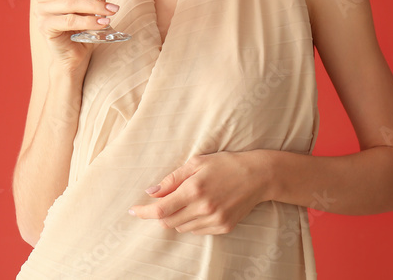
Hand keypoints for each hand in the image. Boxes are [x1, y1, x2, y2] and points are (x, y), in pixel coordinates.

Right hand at [34, 0, 118, 73]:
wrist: (74, 53)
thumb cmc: (82, 24)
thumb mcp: (92, 2)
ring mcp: (42, 11)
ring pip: (71, 3)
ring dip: (96, 5)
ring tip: (113, 10)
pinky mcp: (46, 27)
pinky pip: (70, 21)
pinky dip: (89, 21)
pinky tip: (104, 22)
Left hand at [128, 151, 270, 234]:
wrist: (258, 176)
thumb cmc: (226, 164)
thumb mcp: (197, 162)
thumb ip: (172, 179)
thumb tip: (151, 192)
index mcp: (194, 190)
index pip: (160, 209)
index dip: (144, 212)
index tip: (133, 211)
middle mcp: (204, 208)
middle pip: (169, 222)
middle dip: (160, 215)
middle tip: (160, 203)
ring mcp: (215, 220)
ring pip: (182, 228)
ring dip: (176, 218)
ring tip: (186, 200)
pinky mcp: (224, 227)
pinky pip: (198, 231)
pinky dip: (191, 222)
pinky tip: (200, 207)